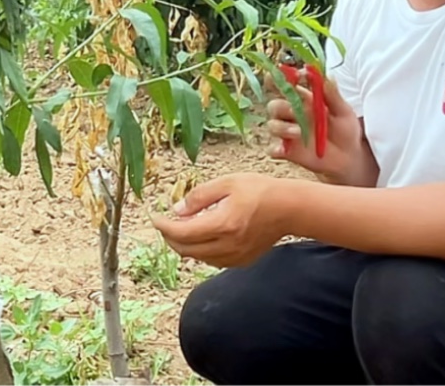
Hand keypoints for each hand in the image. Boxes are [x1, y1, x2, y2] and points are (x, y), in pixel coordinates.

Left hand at [150, 173, 286, 267]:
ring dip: (185, 245)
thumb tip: (177, 209)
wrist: (290, 209)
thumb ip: (200, 196)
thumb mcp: (228, 183)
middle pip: (186, 250)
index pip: (182, 232)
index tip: (154, 217)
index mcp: (222, 224)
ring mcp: (235, 256)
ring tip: (183, 227)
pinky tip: (203, 236)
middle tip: (165, 223)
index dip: (163, 226)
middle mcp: (227, 245)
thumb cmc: (261, 190)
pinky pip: (213, 261)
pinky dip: (201, 251)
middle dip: (170, 237)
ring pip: (198, 258)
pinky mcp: (242, 261)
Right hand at [265, 71, 376, 185]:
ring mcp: (288, 133)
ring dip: (282, 127)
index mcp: (302, 99)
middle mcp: (291, 114)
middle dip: (282, 106)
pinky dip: (276, 149)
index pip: (285, 84)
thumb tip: (325, 75)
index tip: (297, 77)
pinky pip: (272, 149)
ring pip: (272, 125)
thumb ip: (332, 94)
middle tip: (296, 111)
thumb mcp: (343, 111)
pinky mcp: (287, 151)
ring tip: (299, 132)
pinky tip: (285, 149)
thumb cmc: (345, 129)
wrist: (350, 156)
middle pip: (274, 105)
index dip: (284, 78)